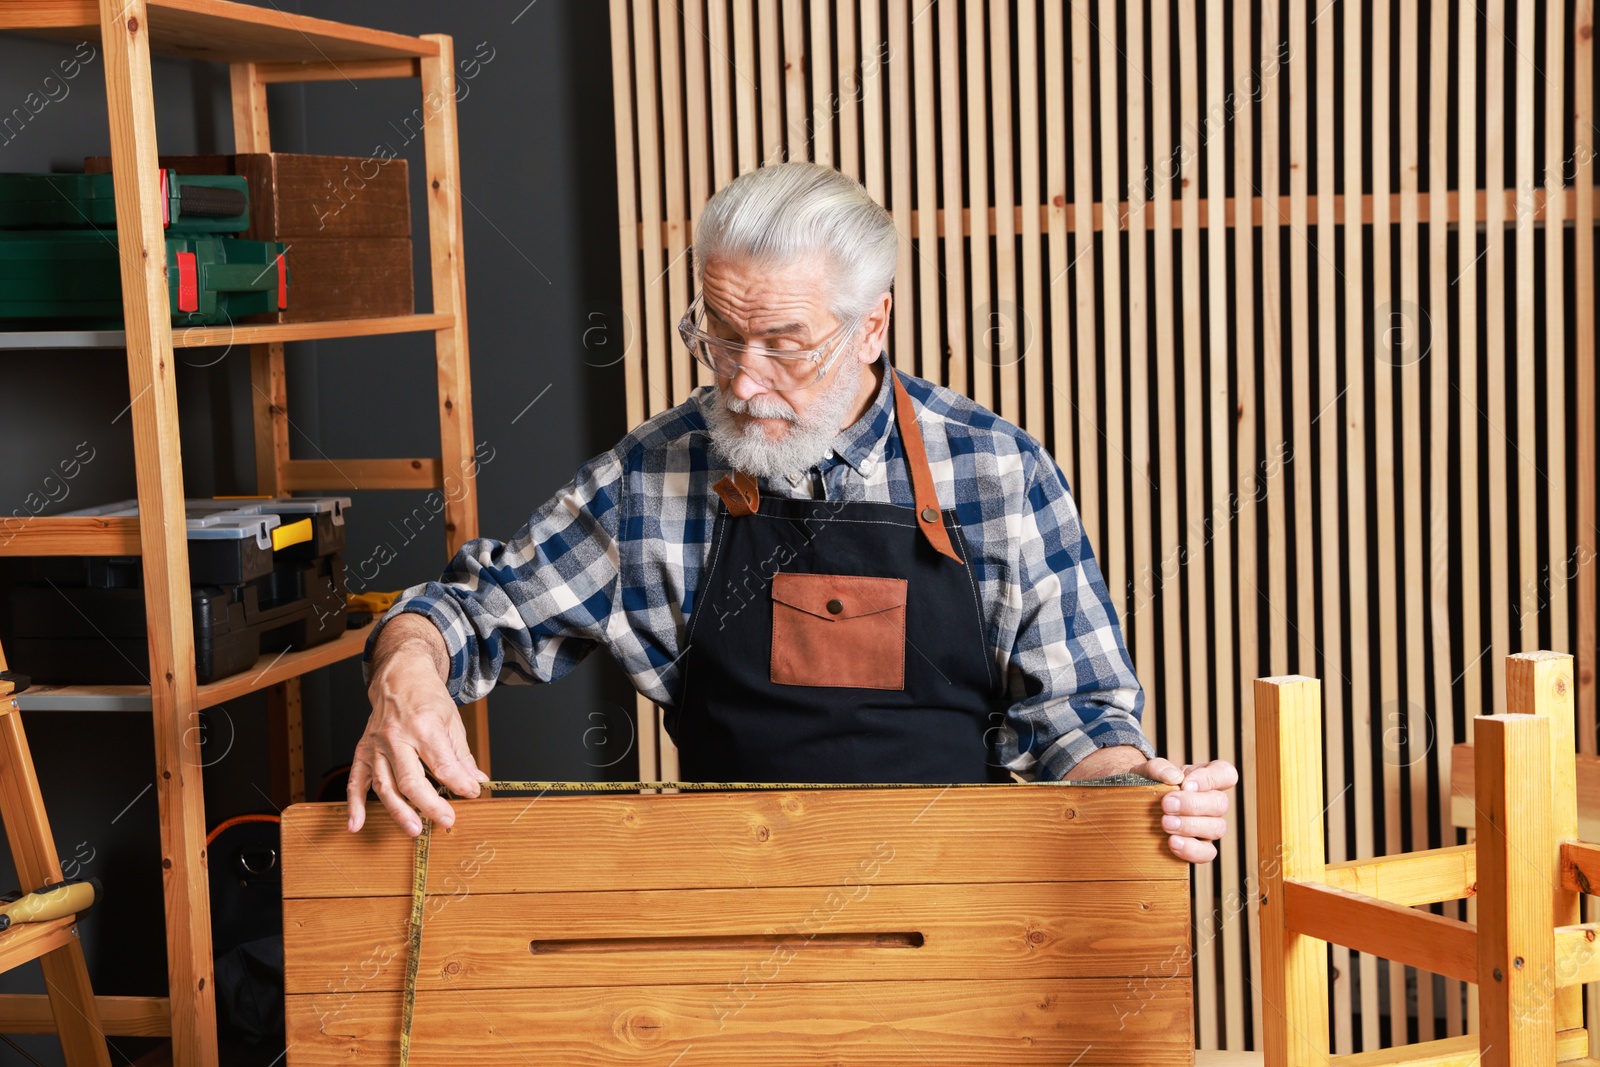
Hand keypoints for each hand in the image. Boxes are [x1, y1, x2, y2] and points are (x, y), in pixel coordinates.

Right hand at [346, 645, 486, 836]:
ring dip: (398, 811)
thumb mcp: (452, 722)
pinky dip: (354, 805)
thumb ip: (462, 756)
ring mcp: (377, 746)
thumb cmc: (426, 698)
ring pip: (384, 785)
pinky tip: (356, 825)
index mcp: (424, 727)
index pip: (443, 765)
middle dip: (430, 805)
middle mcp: (397, 737)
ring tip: (414, 829)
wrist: (399, 677)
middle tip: (447, 820)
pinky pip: (355, 781)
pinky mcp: (363, 751)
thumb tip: (476, 781)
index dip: (460, 784)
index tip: (472, 793)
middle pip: (411, 780)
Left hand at [1135, 757, 1236, 864]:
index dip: (1210, 779)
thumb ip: (1159, 768)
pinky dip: (1192, 849)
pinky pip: (1208, 853)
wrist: (1133, 808)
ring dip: (1190, 826)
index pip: (1225, 774)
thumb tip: (1174, 776)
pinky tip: (1172, 843)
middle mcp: (1211, 802)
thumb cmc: (1147, 785)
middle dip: (1193, 805)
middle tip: (1166, 805)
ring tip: (1165, 824)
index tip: (1186, 784)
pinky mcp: (1200, 847)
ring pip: (1217, 828)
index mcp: (1205, 778)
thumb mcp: (1147, 771)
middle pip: (1220, 803)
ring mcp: (1208, 826)